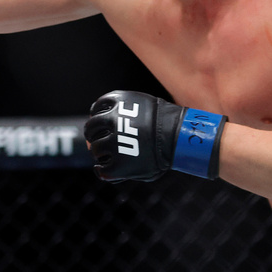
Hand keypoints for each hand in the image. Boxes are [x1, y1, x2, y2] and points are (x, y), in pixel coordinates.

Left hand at [83, 90, 227, 182]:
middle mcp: (111, 120)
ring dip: (99, 152)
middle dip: (94, 135)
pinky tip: (107, 168)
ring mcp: (113, 143)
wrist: (180, 137)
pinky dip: (101, 170)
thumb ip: (119, 111)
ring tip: (110, 155)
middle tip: (102, 141)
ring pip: (95, 149)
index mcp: (117, 102)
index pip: (96, 109)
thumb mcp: (141, 105)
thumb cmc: (164, 122)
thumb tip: (95, 117)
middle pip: (91, 128)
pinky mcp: (118, 165)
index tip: (104, 125)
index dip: (98, 117)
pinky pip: (101, 170)